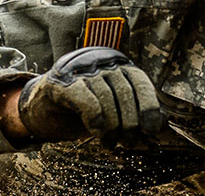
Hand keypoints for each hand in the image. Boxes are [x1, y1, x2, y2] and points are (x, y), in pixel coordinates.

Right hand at [16, 47, 163, 141]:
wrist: (43, 107)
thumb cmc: (83, 108)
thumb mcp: (113, 108)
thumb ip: (136, 111)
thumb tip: (162, 124)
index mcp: (118, 64)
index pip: (140, 81)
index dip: (149, 106)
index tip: (151, 129)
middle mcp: (100, 61)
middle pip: (124, 91)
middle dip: (129, 122)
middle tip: (129, 143)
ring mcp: (79, 69)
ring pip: (106, 97)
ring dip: (112, 126)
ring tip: (110, 143)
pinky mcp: (60, 81)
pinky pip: (85, 100)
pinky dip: (96, 119)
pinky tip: (98, 134)